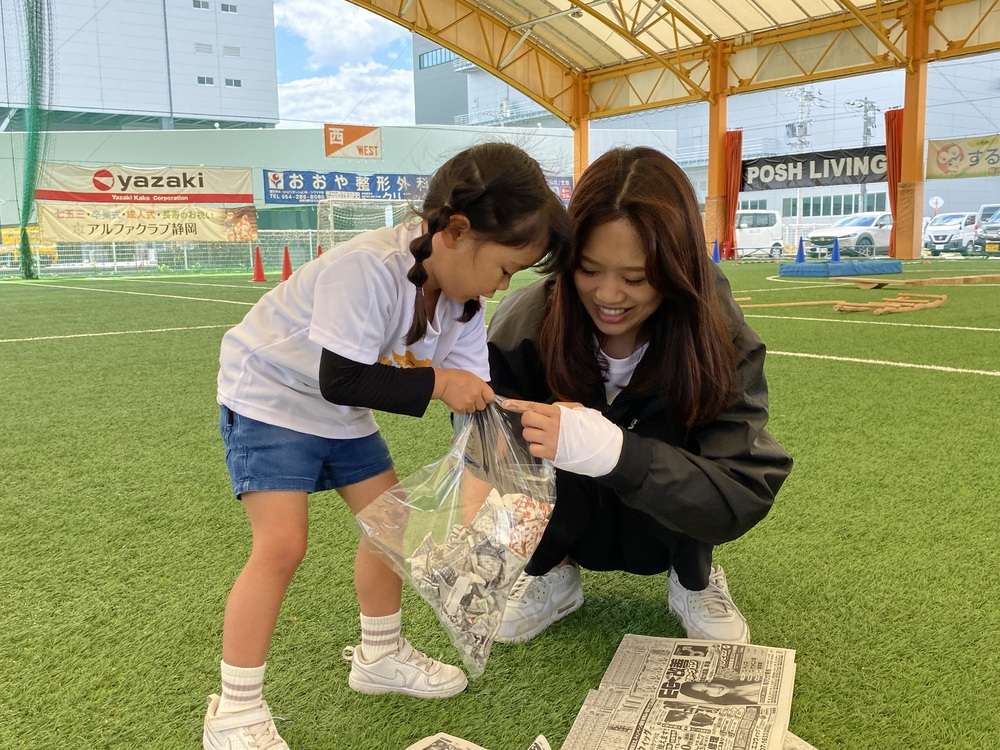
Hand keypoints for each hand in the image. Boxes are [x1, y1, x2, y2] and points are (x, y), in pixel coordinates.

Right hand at [433, 368, 494, 412]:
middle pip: (482, 406)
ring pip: (473, 410)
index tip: (484, 398)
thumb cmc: (454, 377)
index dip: (487, 398)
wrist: (442, 383)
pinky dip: (462, 409)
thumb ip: (479, 386)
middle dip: (478, 403)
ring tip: (462, 399)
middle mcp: (476, 395)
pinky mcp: (461, 409)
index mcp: (480, 386)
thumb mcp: (471, 377)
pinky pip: (464, 412)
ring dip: (469, 406)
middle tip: (471, 398)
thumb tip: (483, 393)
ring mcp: (468, 403)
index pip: (491, 397)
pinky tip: (458, 402)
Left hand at [503, 399, 622, 475]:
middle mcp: (552, 425)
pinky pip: (533, 449)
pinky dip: (536, 448)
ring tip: (543, 437)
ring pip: (527, 435)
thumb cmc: (591, 428)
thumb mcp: (580, 411)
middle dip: (528, 422)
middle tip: (537, 425)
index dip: (517, 404)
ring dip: (532, 436)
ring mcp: (550, 440)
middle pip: (526, 419)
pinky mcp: (551, 453)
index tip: (505, 404)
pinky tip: (546, 447)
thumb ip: (563, 407)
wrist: (601, 448)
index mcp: (558, 412)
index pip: (533, 406)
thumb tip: (549, 408)